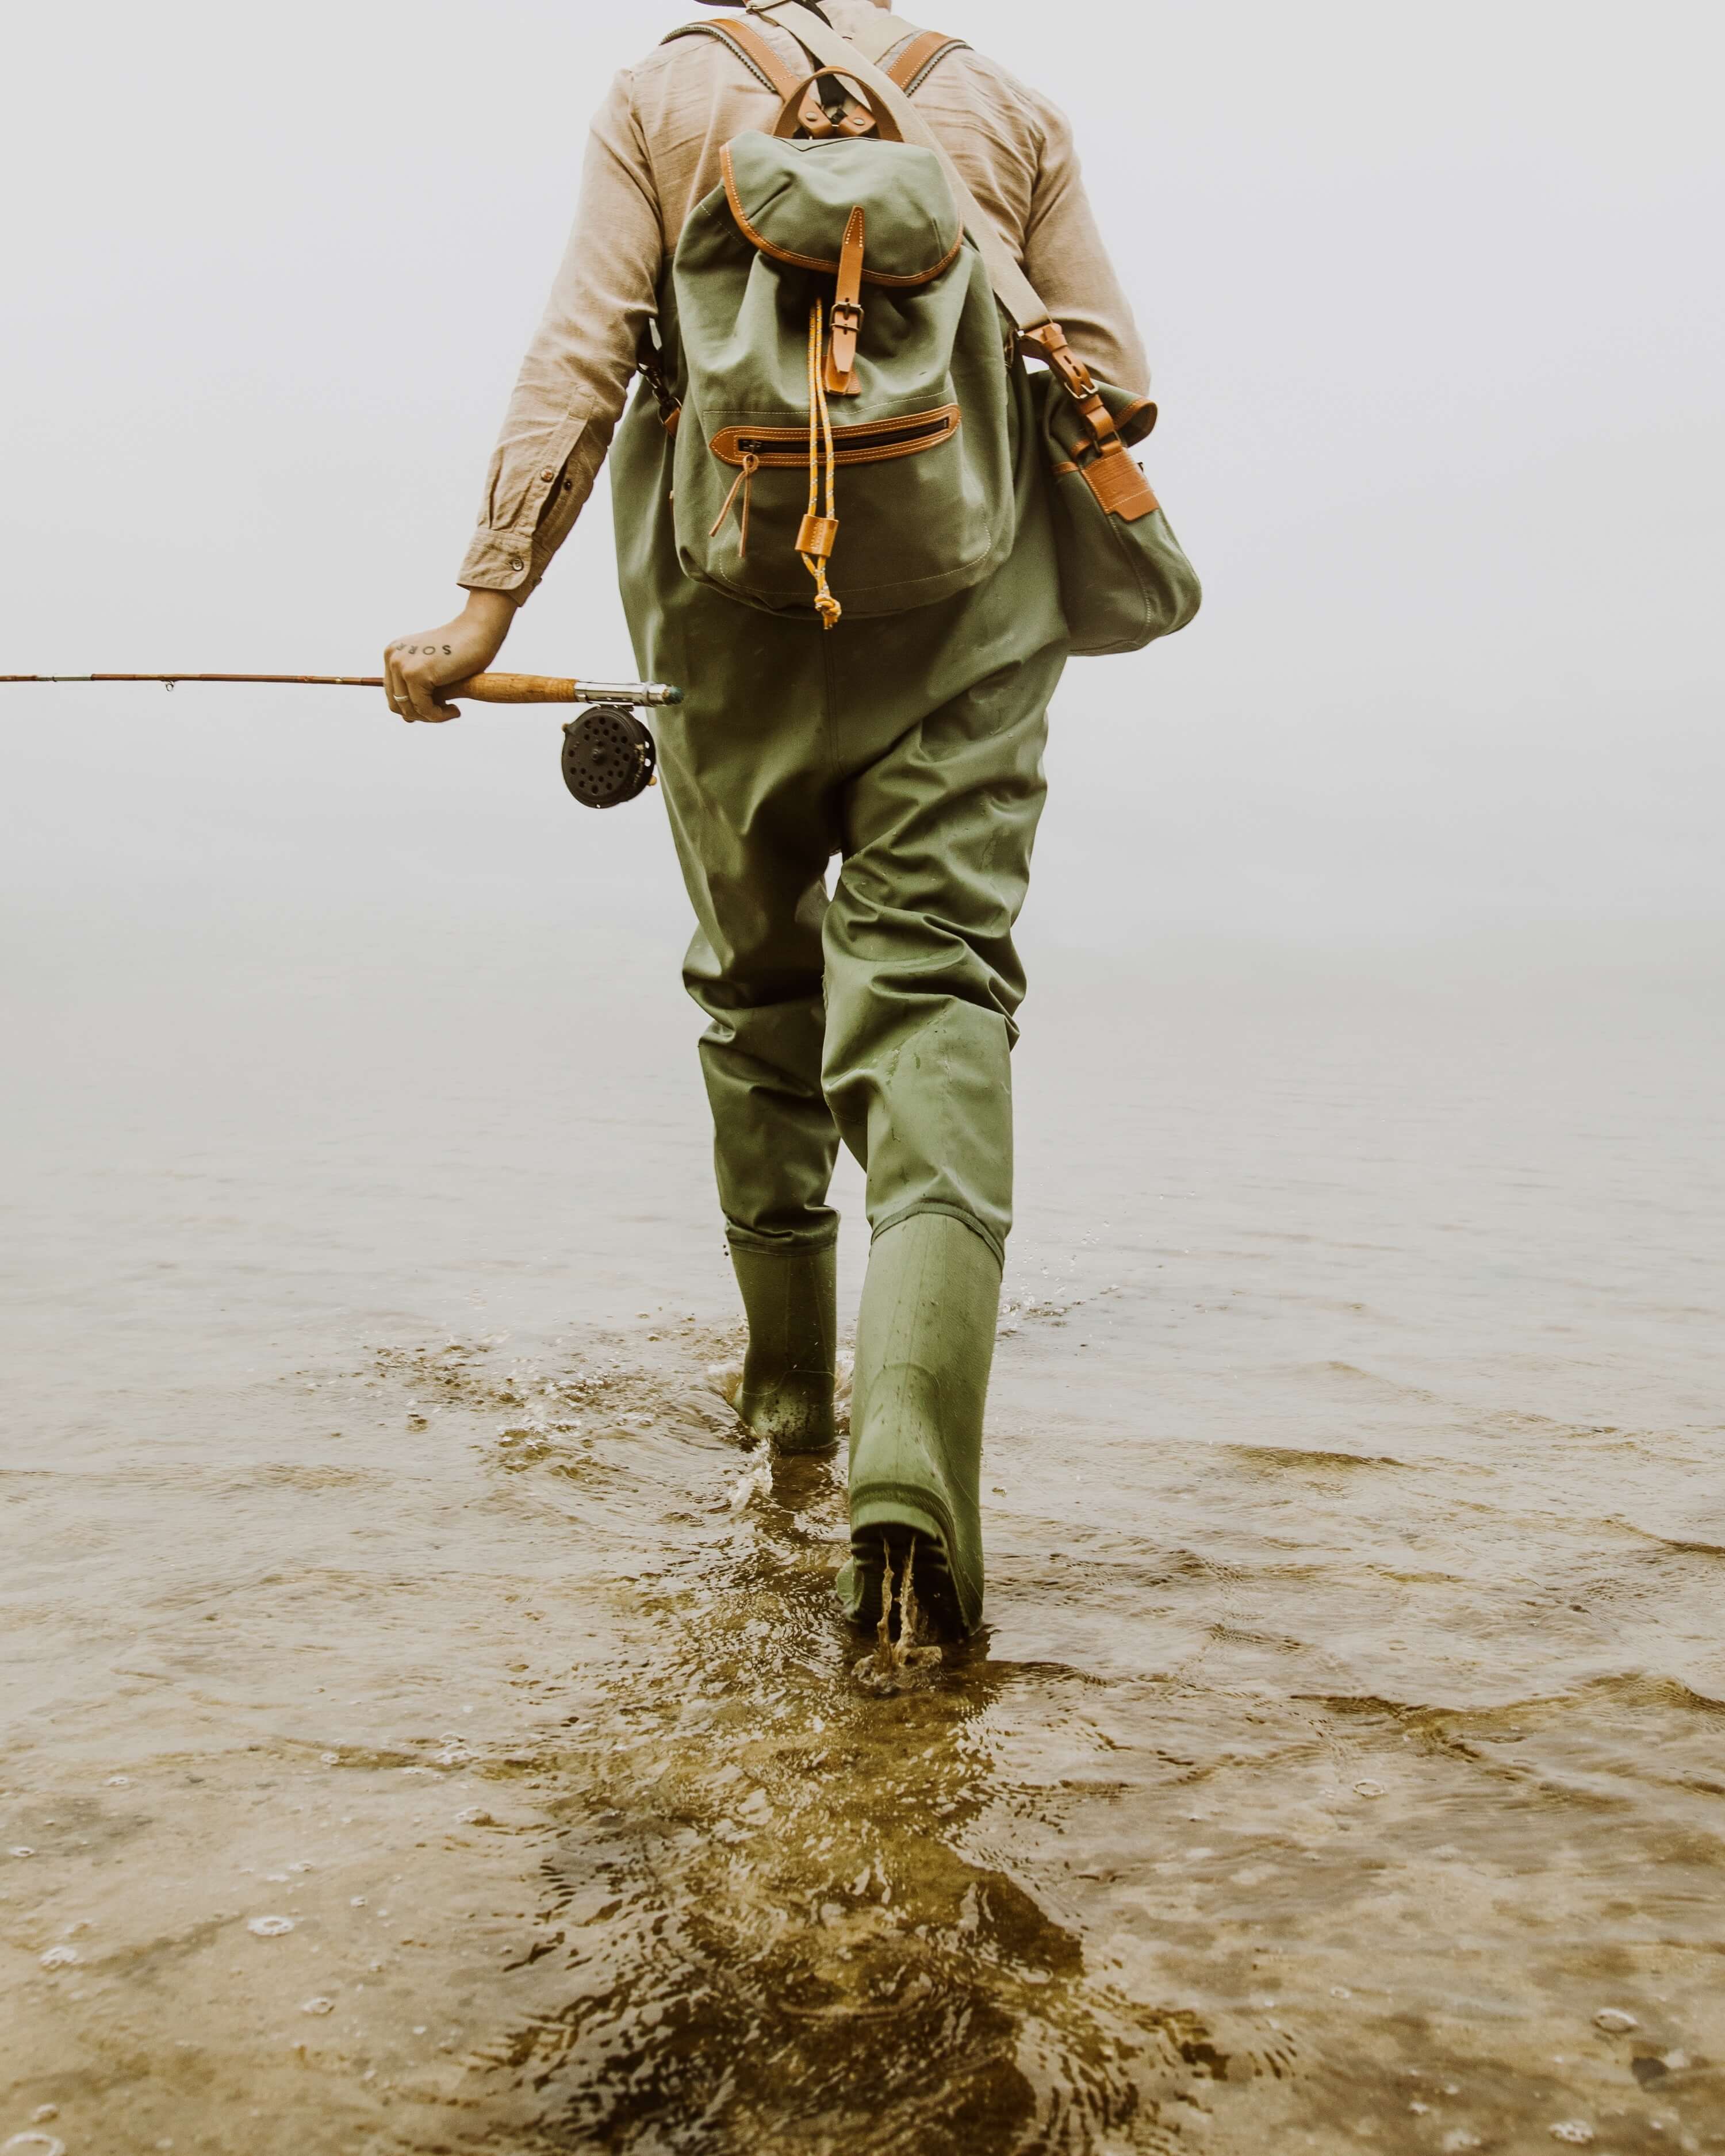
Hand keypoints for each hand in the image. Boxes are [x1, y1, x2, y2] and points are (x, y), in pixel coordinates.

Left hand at [383, 589, 515, 722]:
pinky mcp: (415, 674)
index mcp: (393, 654)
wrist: (479, 630)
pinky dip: (440, 716)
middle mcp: (392, 657)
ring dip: (432, 717)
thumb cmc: (463, 650)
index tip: (438, 707)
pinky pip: (424, 709)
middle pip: (396, 704)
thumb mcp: (433, 669)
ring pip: (408, 710)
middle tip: (445, 712)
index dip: (415, 708)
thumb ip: (418, 689)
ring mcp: (401, 665)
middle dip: (422, 715)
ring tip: (452, 711)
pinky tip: (455, 709)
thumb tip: (407, 719)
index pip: (393, 694)